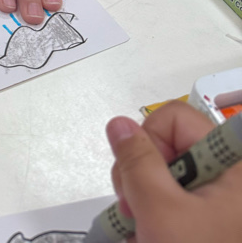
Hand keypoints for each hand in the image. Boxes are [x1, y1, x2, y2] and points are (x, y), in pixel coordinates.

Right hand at [107, 100, 241, 242]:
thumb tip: (119, 124)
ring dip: (146, 203)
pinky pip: (177, 204)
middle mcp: (231, 177)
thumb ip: (136, 162)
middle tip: (137, 213)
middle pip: (169, 147)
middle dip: (142, 177)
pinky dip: (159, 219)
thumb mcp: (161, 212)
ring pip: (168, 178)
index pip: (175, 118)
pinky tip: (152, 239)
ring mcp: (226, 203)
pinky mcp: (216, 223)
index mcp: (232, 163)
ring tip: (144, 233)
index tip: (139, 183)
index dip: (148, 142)